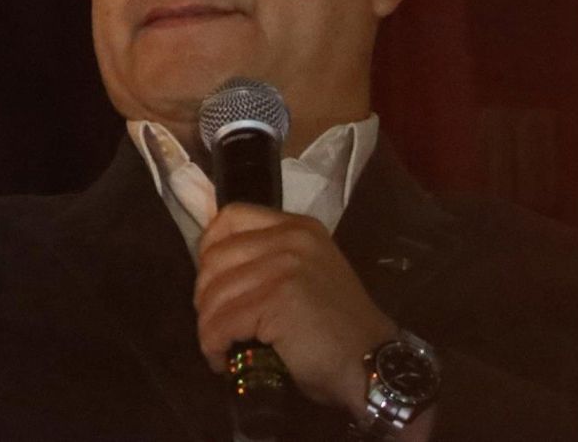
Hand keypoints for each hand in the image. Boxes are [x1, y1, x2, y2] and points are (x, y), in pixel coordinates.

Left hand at [194, 203, 396, 414]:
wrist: (372, 362)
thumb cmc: (338, 329)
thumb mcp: (308, 274)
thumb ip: (271, 260)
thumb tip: (215, 271)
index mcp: (299, 228)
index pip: (232, 216)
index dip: (209, 247)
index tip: (210, 280)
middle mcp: (291, 238)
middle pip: (215, 257)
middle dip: (205, 296)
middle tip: (216, 324)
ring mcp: (285, 267)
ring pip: (214, 295)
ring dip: (208, 327)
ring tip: (220, 347)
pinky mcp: (277, 300)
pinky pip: (221, 323)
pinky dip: (214, 346)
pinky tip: (225, 360)